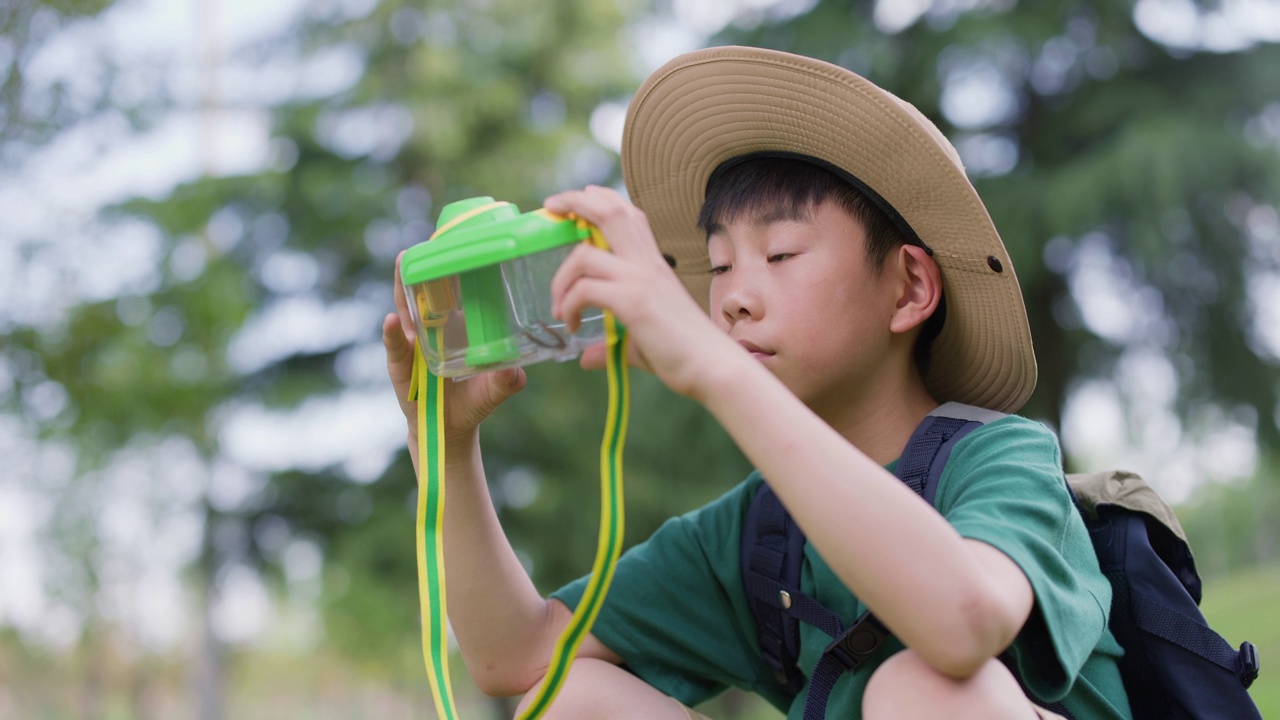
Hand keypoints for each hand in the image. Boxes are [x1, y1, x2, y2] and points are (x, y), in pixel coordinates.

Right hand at [384, 253, 525, 447]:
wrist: (450, 430)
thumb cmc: (474, 401)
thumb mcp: (494, 390)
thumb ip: (507, 382)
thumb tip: (518, 374)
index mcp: (458, 326)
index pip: (454, 291)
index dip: (452, 268)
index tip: (454, 244)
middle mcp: (434, 329)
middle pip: (425, 292)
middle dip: (421, 268)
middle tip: (419, 245)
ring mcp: (414, 343)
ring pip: (406, 309)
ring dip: (402, 286)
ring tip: (402, 262)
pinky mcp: (400, 364)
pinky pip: (396, 346)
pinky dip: (393, 334)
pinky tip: (391, 321)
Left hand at [545, 186, 734, 398]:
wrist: (713, 368)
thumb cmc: (684, 356)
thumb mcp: (641, 341)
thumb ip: (612, 344)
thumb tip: (586, 358)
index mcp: (654, 263)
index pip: (628, 214)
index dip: (599, 199)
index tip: (575, 202)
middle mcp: (648, 263)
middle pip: (609, 212)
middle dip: (575, 200)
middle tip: (551, 206)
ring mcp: (641, 279)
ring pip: (584, 254)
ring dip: (560, 279)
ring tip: (558, 307)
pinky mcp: (634, 302)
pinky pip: (584, 290)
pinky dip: (568, 305)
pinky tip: (571, 324)